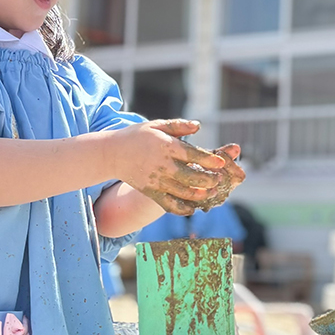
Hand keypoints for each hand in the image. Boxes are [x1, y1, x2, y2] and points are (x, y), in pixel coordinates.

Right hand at [109, 119, 226, 213]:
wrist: (112, 153)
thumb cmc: (137, 136)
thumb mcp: (156, 125)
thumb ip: (178, 126)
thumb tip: (198, 126)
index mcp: (166, 146)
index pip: (192, 154)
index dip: (209, 160)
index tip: (222, 163)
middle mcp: (163, 165)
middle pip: (191, 176)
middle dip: (208, 180)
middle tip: (219, 179)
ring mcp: (157, 181)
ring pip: (183, 192)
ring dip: (200, 195)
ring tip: (211, 192)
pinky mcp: (151, 192)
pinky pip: (169, 204)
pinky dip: (182, 209)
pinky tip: (192, 208)